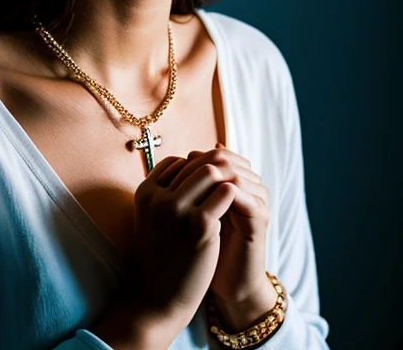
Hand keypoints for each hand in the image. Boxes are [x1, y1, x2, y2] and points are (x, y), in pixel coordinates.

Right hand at [121, 153, 238, 335]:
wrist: (155, 300)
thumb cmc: (157, 258)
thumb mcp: (152, 219)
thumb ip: (165, 194)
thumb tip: (189, 170)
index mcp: (144, 192)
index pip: (176, 161)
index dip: (194, 169)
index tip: (206, 183)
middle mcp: (158, 196)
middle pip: (194, 162)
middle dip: (213, 169)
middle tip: (227, 182)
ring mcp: (177, 209)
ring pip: (210, 172)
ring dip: (224, 178)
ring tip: (232, 192)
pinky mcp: (200, 225)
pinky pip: (224, 193)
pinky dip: (233, 194)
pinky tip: (236, 206)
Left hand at [181, 143, 271, 307]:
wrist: (228, 283)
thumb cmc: (207, 247)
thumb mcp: (195, 214)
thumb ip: (191, 189)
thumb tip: (179, 160)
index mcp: (234, 182)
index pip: (218, 153)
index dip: (197, 157)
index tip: (177, 166)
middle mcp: (249, 187)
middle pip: (228, 159)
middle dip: (203, 165)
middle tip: (183, 175)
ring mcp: (257, 201)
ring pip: (236, 174)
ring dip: (212, 179)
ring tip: (190, 187)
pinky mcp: (260, 218)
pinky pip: (245, 197)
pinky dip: (224, 196)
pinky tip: (204, 203)